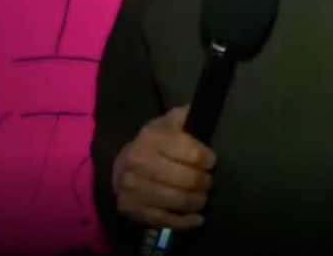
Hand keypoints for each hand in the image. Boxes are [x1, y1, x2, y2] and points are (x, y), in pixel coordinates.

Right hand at [112, 106, 215, 229]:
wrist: (122, 166)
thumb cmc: (154, 143)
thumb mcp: (168, 123)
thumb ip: (186, 116)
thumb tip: (201, 111)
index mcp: (151, 138)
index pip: (193, 154)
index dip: (208, 160)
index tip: (210, 161)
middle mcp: (139, 163)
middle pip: (189, 180)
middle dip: (204, 183)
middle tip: (207, 181)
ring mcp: (134, 189)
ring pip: (180, 202)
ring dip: (197, 202)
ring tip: (201, 197)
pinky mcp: (133, 209)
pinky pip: (167, 220)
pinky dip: (186, 222)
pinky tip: (197, 218)